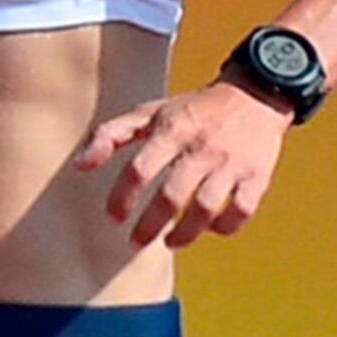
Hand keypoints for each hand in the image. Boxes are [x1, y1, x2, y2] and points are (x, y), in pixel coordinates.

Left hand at [78, 82, 288, 248]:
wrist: (254, 95)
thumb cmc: (192, 109)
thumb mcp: (149, 112)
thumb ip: (111, 135)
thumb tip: (80, 165)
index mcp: (171, 131)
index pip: (139, 169)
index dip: (122, 197)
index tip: (113, 217)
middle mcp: (201, 148)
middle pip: (171, 195)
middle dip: (150, 225)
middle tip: (136, 241)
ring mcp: (231, 164)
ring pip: (206, 208)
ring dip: (185, 233)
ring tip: (170, 242)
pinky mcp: (257, 175)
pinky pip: (241, 210)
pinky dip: (225, 226)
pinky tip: (210, 228)